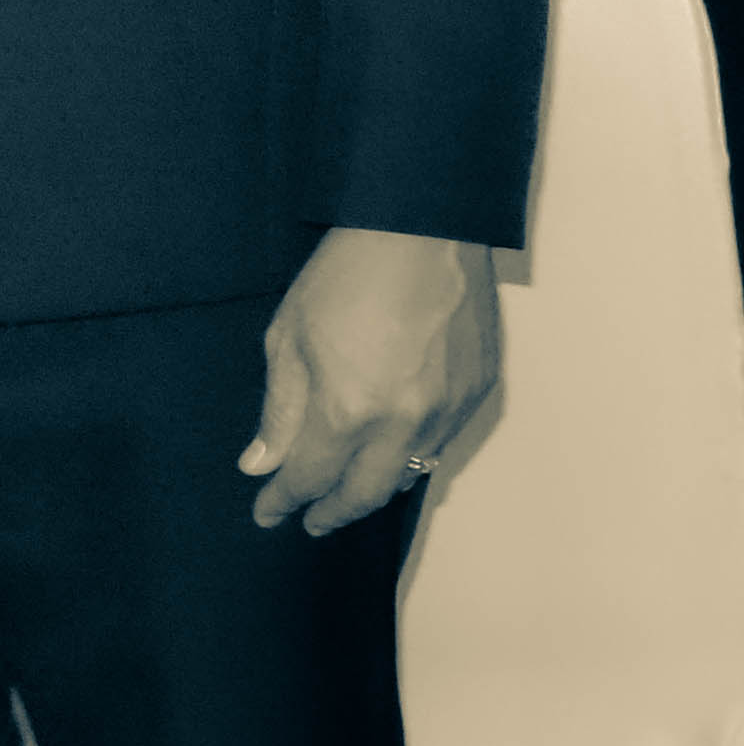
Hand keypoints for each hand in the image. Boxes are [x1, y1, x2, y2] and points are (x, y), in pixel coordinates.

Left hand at [242, 228, 501, 533]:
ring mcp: (448, 406)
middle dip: (331, 513)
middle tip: (310, 519)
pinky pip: (442, 440)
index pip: (308, 480)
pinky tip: (395, 444)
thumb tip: (263, 462)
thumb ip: (280, 409)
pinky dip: (414, 452)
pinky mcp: (479, 387)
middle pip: (364, 495)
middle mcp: (402, 421)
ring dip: (376, 486)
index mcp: (347, 410)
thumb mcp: (289, 337)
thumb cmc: (351, 271)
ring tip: (352, 487)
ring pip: (410, 474)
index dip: (282, 501)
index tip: (268, 511)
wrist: (427, 225)